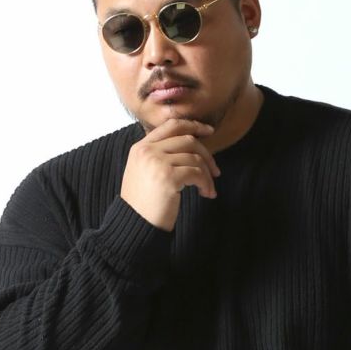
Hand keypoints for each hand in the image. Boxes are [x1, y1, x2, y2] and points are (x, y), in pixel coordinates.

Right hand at [120, 117, 220, 231]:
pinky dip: (206, 184)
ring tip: (208, 189)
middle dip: (207, 155)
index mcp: (141, 147)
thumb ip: (159, 155)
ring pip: (195, 158)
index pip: (171, 125)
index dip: (193, 125)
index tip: (209, 131)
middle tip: (215, 171)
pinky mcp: (168, 177)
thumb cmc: (143, 203)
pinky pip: (197, 173)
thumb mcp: (144, 171)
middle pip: (188, 140)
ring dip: (207, 175)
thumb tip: (191, 145)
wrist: (135, 225)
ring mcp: (157, 162)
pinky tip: (205, 194)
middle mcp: (147, 151)